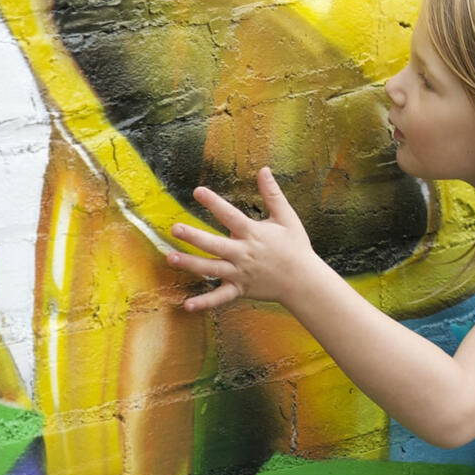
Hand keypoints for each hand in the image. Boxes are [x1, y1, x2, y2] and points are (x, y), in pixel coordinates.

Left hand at [167, 167, 322, 310]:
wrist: (303, 280)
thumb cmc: (296, 247)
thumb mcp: (287, 217)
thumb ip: (273, 194)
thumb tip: (264, 170)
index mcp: (253, 234)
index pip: (230, 216)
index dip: (214, 203)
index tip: (198, 191)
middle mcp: (243, 254)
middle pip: (215, 244)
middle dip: (194, 236)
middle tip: (175, 228)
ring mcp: (240, 273)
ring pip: (211, 268)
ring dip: (190, 264)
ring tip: (171, 258)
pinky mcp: (240, 289)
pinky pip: (220, 297)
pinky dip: (205, 302)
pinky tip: (188, 305)